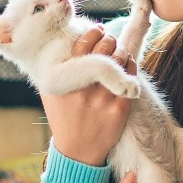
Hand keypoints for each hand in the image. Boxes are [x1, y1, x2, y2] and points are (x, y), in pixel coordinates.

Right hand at [41, 26, 136, 165]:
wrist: (77, 152)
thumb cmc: (64, 116)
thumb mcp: (52, 92)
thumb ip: (58, 68)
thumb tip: (70, 39)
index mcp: (64, 80)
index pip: (84, 42)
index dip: (95, 32)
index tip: (99, 31)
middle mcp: (83, 87)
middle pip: (106, 47)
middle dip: (110, 40)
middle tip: (110, 43)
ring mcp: (102, 98)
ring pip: (121, 59)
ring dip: (122, 52)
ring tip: (119, 54)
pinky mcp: (119, 108)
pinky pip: (131, 76)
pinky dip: (131, 66)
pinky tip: (126, 67)